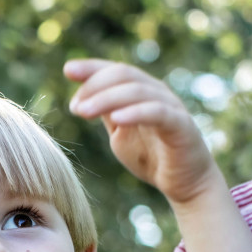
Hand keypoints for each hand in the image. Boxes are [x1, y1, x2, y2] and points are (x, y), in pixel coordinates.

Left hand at [64, 59, 217, 205]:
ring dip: (107, 99)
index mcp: (141, 92)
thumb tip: (80, 100)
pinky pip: (158, 113)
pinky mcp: (182, 126)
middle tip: (74, 106)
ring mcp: (171, 107)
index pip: (115, 70)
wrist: (184, 183)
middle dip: (95, 86)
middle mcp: (157, 93)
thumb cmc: (151, 157)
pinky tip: (116, 119)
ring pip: (138, 91)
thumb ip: (106, 115)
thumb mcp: (120, 134)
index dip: (92, 68)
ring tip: (84, 112)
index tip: (68, 70)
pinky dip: (136, 113)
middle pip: (124, 75)